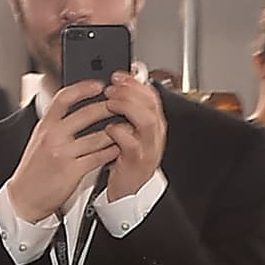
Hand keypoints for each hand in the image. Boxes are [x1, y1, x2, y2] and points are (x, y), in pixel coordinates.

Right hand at [7, 81, 121, 222]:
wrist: (24, 197)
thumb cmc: (35, 167)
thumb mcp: (40, 138)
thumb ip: (57, 122)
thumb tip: (78, 103)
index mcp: (45, 125)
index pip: (63, 98)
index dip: (83, 88)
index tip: (99, 84)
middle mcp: (53, 136)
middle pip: (87, 114)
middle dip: (110, 107)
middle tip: (125, 104)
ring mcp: (63, 153)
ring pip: (98, 136)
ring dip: (117, 130)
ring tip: (129, 125)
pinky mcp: (72, 171)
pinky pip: (100, 156)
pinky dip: (113, 150)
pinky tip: (120, 146)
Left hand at [102, 72, 167, 200]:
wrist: (129, 189)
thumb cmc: (126, 157)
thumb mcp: (130, 129)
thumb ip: (127, 109)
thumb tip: (117, 85)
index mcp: (153, 121)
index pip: (151, 94)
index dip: (134, 82)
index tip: (117, 75)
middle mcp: (154, 132)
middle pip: (151, 103)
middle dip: (130, 91)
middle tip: (111, 88)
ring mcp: (148, 146)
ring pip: (146, 120)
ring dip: (127, 107)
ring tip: (110, 103)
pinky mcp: (137, 160)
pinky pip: (132, 143)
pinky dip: (120, 132)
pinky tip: (110, 128)